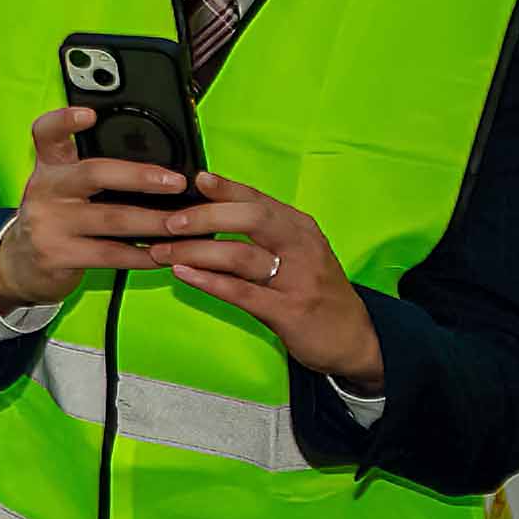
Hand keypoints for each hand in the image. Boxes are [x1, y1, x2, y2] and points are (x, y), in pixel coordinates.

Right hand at [0, 105, 210, 311]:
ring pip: (112, 219)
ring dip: (154, 222)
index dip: (64, 121)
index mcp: (50, 167)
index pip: (47, 134)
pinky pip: (109, 255)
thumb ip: (95, 174)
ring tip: (182, 223)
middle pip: (93, 174)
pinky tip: (163, 254)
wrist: (20, 264)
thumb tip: (159, 169)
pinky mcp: (57, 255)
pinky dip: (141, 256)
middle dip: (140, 177)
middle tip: (176, 182)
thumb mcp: (63, 189)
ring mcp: (49, 224)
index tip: (89, 114)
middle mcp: (45, 190)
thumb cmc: (56, 219)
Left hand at [162, 173, 379, 386]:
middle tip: (168, 222)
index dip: (226, 188)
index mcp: (300, 228)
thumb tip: (210, 211)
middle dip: (205, 217)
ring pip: (241, 255)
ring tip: (162, 252)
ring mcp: (297, 279)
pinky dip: (209, 281)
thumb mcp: (298, 253)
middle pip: (250, 219)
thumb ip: (262, 233)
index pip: (258, 199)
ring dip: (196, 252)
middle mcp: (301, 247)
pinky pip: (243, 292)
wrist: (356, 339)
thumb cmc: (316, 291)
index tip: (195, 179)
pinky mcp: (289, 310)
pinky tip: (184, 274)